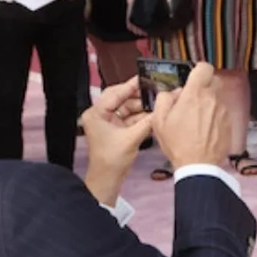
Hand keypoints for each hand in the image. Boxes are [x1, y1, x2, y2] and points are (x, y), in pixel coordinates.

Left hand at [80, 78, 153, 204]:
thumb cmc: (111, 161)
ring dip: (141, 107)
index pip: (114, 94)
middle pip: (121, 98)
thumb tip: (160, 109)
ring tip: (156, 104)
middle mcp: (99, 114)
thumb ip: (147, 122)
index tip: (144, 78)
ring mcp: (107, 121)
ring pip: (126, 107)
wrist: (107, 178)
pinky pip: (129, 117)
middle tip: (154, 91)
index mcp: (96, 114)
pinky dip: (140, 116)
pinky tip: (152, 115)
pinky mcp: (115, 128)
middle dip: (138, 96)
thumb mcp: (132, 138)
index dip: (131, 86)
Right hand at [151, 62, 232, 169]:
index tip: (192, 79)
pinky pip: (222, 112)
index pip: (204, 68)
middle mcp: (213, 99)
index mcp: (195, 94)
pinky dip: (215, 116)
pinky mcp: (230, 123)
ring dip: (209, 103)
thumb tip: (174, 93)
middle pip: (213, 81)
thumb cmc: (178, 143)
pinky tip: (205, 129)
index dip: (198, 70)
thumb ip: (165, 99)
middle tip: (192, 100)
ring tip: (196, 120)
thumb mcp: (159, 120)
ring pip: (217, 98)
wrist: (199, 165)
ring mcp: (224, 111)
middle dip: (203, 87)